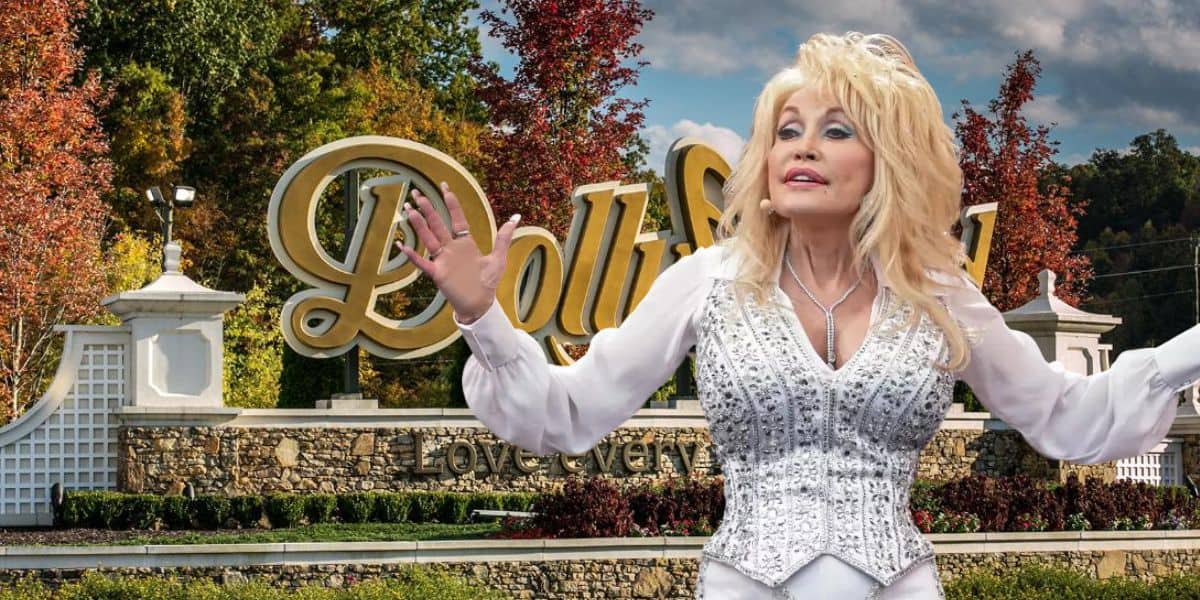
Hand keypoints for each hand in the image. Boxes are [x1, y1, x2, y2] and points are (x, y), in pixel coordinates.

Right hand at [394, 181, 520, 323]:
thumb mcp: (498, 258)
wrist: (480, 303)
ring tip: (408, 210)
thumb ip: (503, 238)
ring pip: (428, 238)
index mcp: (465, 243)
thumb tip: (516, 217)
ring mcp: (443, 260)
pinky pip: (422, 263)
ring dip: (419, 225)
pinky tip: (402, 245)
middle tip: (417, 193)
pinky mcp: (437, 274)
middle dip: (428, 209)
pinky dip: (413, 256)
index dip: (451, 202)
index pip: (456, 218)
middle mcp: (451, 248)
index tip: (444, 186)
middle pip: (437, 224)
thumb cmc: (488, 282)